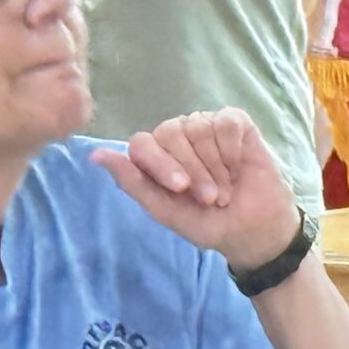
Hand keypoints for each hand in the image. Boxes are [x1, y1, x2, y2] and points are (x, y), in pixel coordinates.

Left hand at [91, 109, 303, 271]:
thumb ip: (132, 183)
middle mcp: (177, 135)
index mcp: (154, 156)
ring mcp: (204, 125)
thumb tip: (95, 155)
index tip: (181, 189)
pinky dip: (233, 150)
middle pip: (170, 133)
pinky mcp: (234, 120)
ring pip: (199, 128)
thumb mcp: (167, 212)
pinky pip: (225, 123)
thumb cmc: (207, 223)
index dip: (162, 165)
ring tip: (226, 189)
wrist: (254, 228)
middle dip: (193, 170)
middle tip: (211, 198)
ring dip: (216, 166)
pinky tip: (239, 167)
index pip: (142, 143)